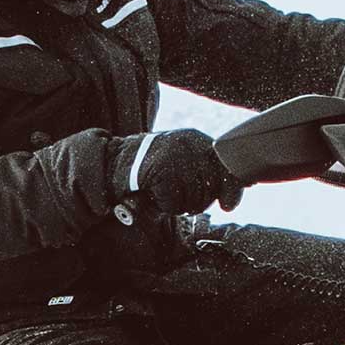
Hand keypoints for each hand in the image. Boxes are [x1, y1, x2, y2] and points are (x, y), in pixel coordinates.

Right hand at [115, 127, 235, 218]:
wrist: (114, 162)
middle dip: (200, 201)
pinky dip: (164, 205)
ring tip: (165, 193)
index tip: (228, 205)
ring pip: (194, 199)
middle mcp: (189, 145)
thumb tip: (231, 198)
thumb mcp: (181, 160)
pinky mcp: (161, 173)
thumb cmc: (150, 166)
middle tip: (181, 198)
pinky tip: (154, 194)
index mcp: (196, 138)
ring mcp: (175, 158)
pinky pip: (174, 203)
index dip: (230, 189)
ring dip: (180, 205)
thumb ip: (206, 171)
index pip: (226, 166)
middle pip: (211, 188)